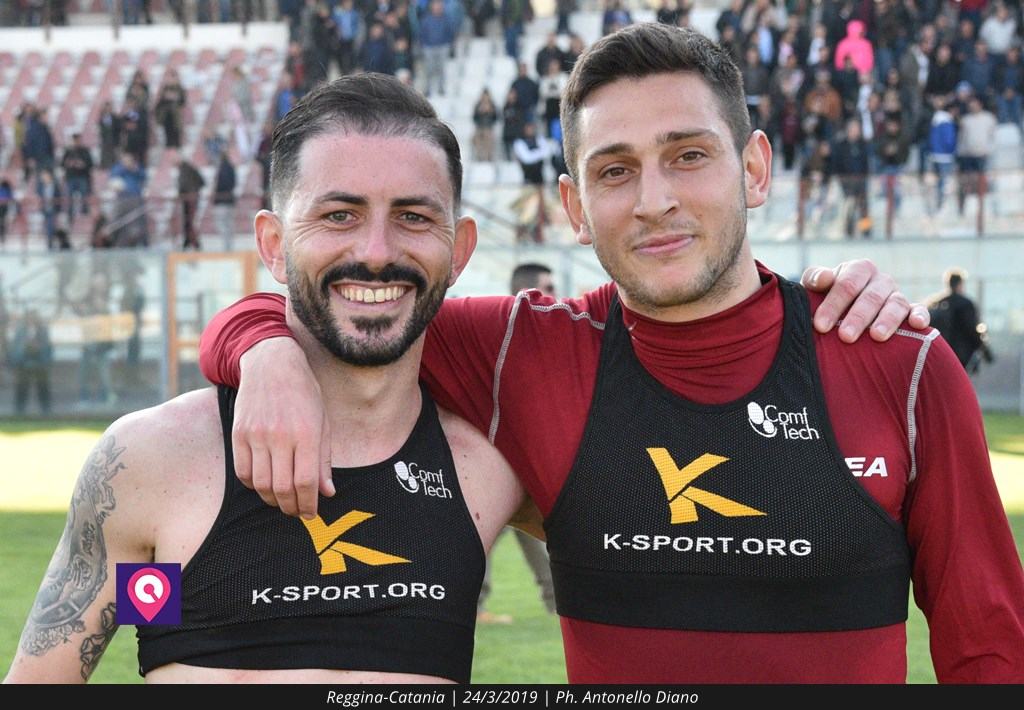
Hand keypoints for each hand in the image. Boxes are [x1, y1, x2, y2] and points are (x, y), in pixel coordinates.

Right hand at [233, 337, 333, 517]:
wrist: (271, 363)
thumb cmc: (304, 393)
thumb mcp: (323, 422)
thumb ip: (324, 459)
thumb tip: (327, 493)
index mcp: (306, 433)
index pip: (306, 481)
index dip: (309, 503)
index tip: (311, 513)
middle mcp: (280, 436)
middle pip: (282, 487)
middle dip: (291, 507)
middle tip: (297, 512)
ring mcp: (256, 435)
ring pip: (260, 484)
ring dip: (272, 500)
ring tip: (282, 501)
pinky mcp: (238, 434)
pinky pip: (243, 471)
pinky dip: (253, 486)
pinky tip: (264, 485)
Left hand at [802, 260, 929, 341]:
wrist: (845, 310)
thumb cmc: (826, 297)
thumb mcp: (816, 286)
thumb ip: (815, 279)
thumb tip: (825, 278)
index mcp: (859, 269)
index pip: (847, 284)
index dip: (834, 304)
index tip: (821, 325)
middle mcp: (881, 280)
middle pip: (871, 297)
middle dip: (858, 317)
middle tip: (845, 336)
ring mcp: (897, 295)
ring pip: (896, 304)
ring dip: (887, 320)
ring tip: (877, 337)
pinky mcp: (911, 310)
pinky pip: (920, 310)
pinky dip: (921, 316)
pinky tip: (918, 325)